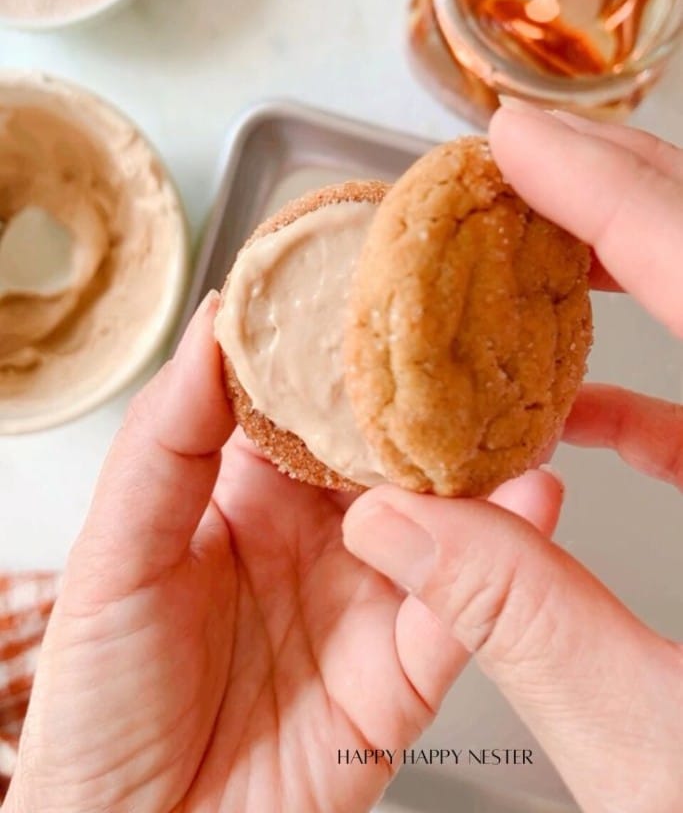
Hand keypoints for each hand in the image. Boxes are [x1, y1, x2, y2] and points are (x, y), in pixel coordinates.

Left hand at [4, 295, 560, 812]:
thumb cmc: (103, 702)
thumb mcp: (116, 550)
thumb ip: (167, 437)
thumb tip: (213, 324)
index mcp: (246, 493)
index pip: (306, 401)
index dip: (336, 346)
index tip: (372, 282)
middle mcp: (315, 534)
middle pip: (384, 448)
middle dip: (424, 396)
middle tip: (463, 332)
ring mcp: (364, 596)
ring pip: (437, 516)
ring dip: (478, 465)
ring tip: (510, 404)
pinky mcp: (401, 671)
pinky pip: (460, 608)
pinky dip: (500, 558)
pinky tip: (526, 502)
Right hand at [344, 108, 682, 812]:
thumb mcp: (661, 747)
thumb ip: (525, 621)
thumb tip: (395, 529)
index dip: (607, 193)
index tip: (518, 142)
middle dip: (623, 199)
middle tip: (520, 170)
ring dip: (635, 277)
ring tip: (533, 261)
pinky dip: (657, 394)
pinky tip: (583, 412)